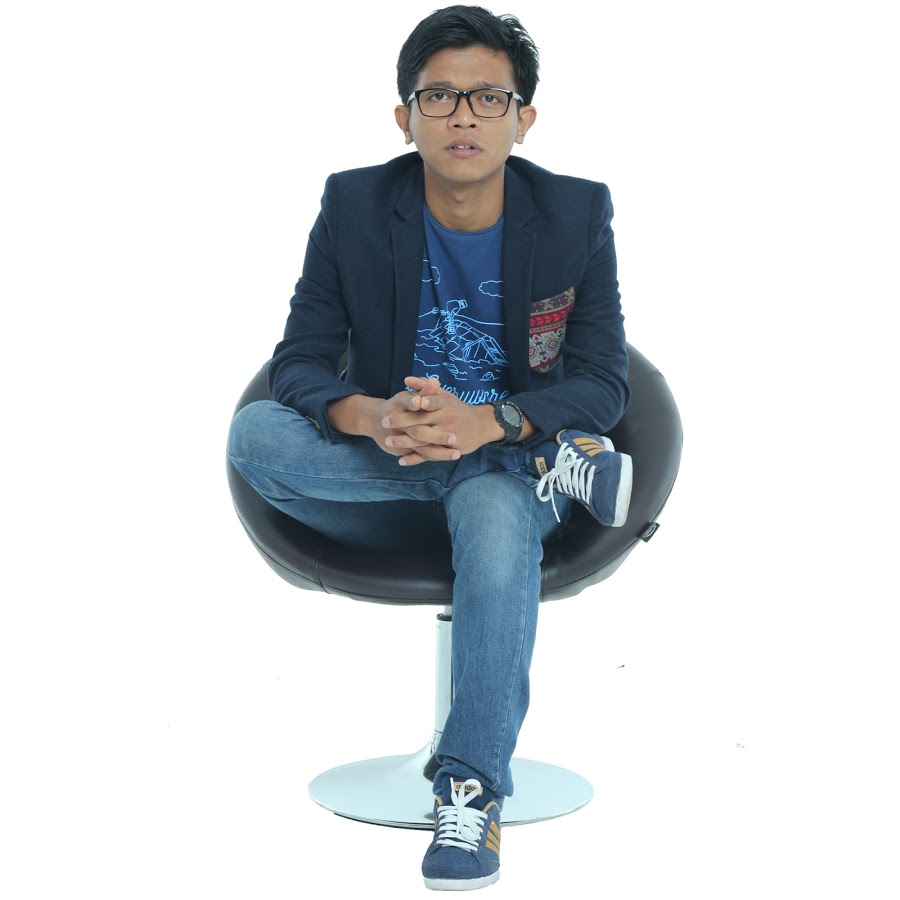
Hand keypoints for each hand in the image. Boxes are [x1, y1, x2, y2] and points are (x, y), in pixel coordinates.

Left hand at [381, 376, 501, 464]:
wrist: (481, 425)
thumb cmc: (457, 408)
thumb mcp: (444, 395)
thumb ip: (425, 386)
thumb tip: (407, 379)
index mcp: (444, 404)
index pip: (431, 402)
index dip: (419, 402)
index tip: (407, 402)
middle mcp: (446, 420)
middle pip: (422, 422)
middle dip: (402, 422)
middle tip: (384, 422)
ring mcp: (446, 436)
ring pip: (423, 440)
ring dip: (404, 442)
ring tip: (387, 441)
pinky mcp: (447, 450)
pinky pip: (429, 456)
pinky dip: (415, 459)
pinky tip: (401, 460)